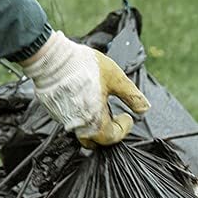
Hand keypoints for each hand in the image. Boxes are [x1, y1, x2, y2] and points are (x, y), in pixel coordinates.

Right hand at [20, 31, 149, 146]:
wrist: (51, 58)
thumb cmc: (85, 66)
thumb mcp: (116, 78)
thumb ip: (132, 96)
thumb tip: (145, 109)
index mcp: (94, 121)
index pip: (111, 138)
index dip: (123, 129)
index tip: (127, 115)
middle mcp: (78, 126)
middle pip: (95, 139)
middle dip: (108, 130)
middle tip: (113, 113)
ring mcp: (63, 120)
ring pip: (82, 130)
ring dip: (94, 122)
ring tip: (99, 103)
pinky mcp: (54, 111)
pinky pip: (70, 120)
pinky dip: (80, 114)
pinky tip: (83, 97)